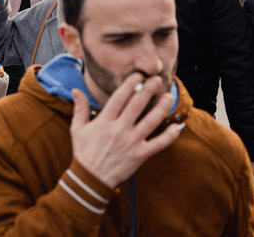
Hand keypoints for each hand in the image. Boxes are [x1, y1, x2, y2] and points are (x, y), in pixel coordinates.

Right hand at [70, 74, 182, 188]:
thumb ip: (79, 108)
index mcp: (104, 121)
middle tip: (157, 79)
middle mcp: (119, 129)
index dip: (130, 84)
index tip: (138, 75)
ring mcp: (131, 142)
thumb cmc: (83, 151)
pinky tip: (177, 127)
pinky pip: (158, 144)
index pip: (119, 97)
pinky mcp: (140, 155)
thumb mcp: (77, 128)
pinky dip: (169, 136)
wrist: (90, 178)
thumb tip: (76, 90)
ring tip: (169, 96)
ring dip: (161, 108)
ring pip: (150, 122)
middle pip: (137, 105)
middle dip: (148, 90)